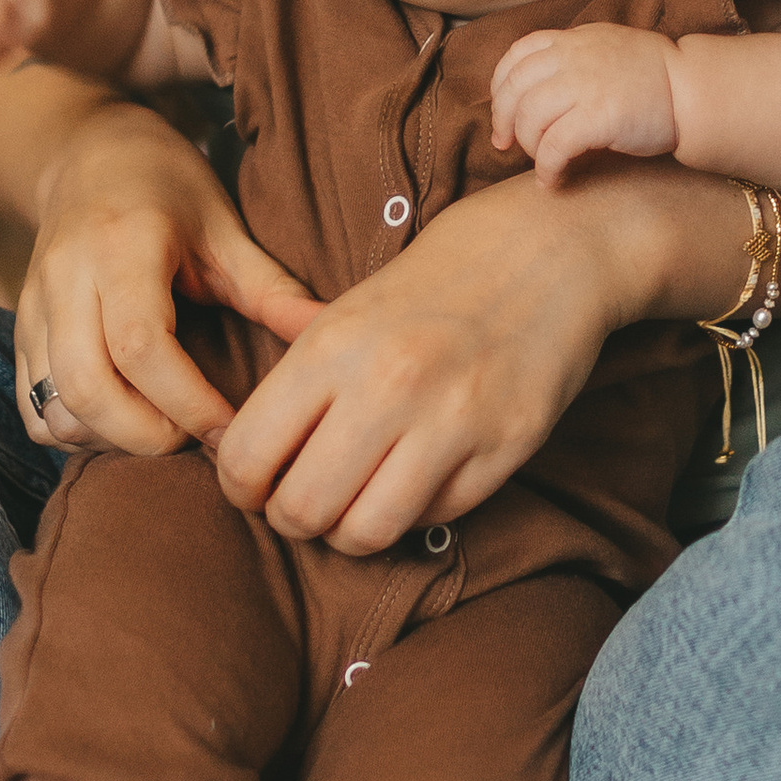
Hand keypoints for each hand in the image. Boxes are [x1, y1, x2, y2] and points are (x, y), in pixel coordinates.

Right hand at [14, 93, 322, 457]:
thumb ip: (271, 288)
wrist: (85, 155)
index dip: (189, 402)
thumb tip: (328, 335)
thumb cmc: (164, 186)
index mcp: (122, 247)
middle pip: (87, 389)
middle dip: (147, 436)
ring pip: (53, 408)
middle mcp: (66, 280)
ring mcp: (34, 308)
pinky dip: (76, 433)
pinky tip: (122, 421)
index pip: (142, 347)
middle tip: (198, 439)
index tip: (233, 427)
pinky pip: (34, 409)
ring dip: (110, 440)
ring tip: (163, 430)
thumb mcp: (223, 225)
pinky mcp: (20, 331)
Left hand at [212, 171, 644, 553]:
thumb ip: (294, 385)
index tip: (258, 488)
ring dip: (351, 532)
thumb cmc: (434, 284)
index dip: (241, 490)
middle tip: (307, 504)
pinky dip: (416, 512)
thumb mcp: (344, 312)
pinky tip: (418, 477)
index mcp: (332, 345)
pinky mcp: (508, 445)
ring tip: (358, 503)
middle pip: (302, 509)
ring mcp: (453, 418)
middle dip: (294, 520)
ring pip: (366, 532)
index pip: (247, 456)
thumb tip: (236, 458)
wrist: (545, 248)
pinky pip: (436, 519)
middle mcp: (388, 384)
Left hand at [489, 23, 681, 181]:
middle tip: (506, 144)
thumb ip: (573, 58)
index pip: (518, 55)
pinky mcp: (598, 116)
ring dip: (529, 147)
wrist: (693, 89)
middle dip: (504, 120)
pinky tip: (553, 180)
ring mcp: (584, 85)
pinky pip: (554, 146)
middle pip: (515, 89)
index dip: (500, 87)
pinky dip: (546, 168)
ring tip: (542, 162)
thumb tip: (538, 89)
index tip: (503, 113)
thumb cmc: (654, 76)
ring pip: (529, 118)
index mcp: (574, 40)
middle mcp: (573, 57)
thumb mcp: (606, 47)